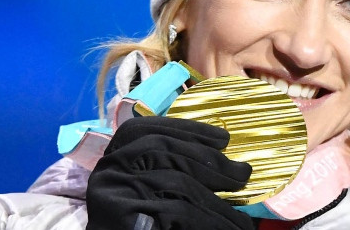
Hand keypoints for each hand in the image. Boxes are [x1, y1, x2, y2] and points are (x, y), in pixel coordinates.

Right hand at [86, 116, 253, 229]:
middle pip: (164, 151)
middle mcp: (107, 170)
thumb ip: (172, 169)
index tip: (223, 138)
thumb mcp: (149, 188)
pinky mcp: (120, 217)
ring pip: (177, 183)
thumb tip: (222, 161)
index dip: (188, 130)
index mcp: (111, 158)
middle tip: (243, 175)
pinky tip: (229, 227)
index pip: (146, 130)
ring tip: (241, 217)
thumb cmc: (142, 221)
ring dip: (217, 201)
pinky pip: (178, 212)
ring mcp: (111, 194)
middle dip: (211, 162)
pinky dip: (210, 219)